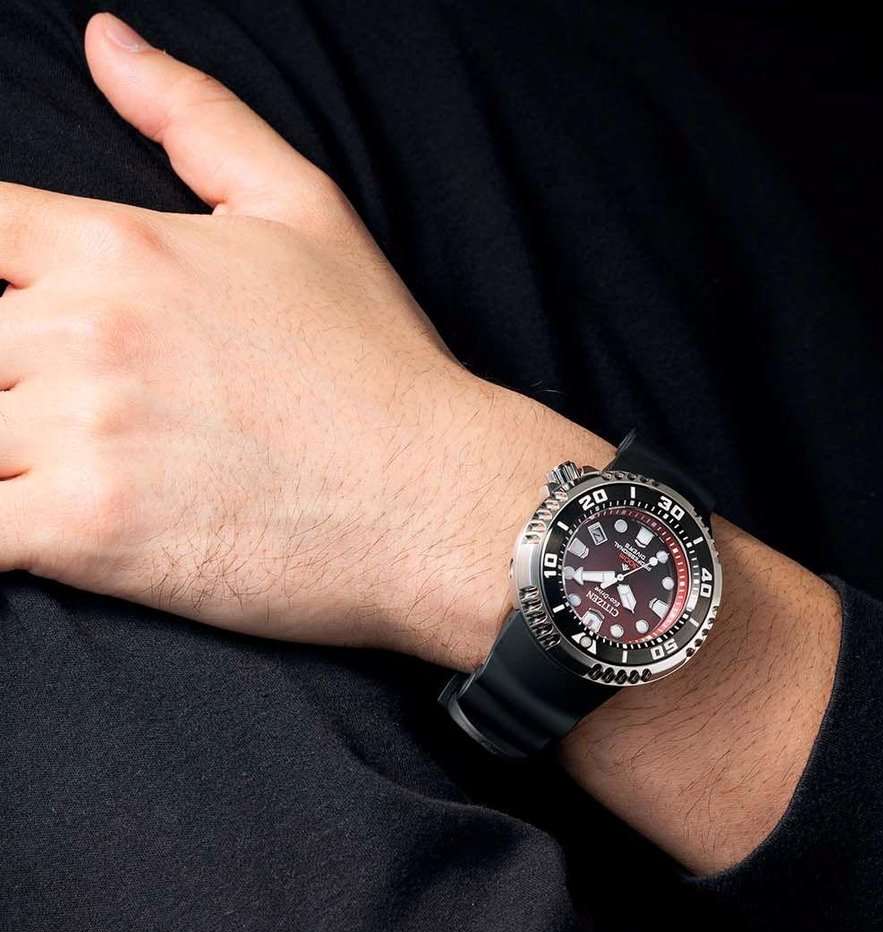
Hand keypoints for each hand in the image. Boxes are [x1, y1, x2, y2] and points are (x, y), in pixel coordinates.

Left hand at [0, 13, 609, 670]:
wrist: (442, 502)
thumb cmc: (384, 369)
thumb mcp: (309, 214)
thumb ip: (197, 119)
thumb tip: (104, 41)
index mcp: (119, 245)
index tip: (38, 331)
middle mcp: (84, 328)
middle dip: (18, 382)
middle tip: (104, 420)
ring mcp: (81, 433)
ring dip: (15, 459)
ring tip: (93, 476)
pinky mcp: (89, 532)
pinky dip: (1, 534)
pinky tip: (50, 531)